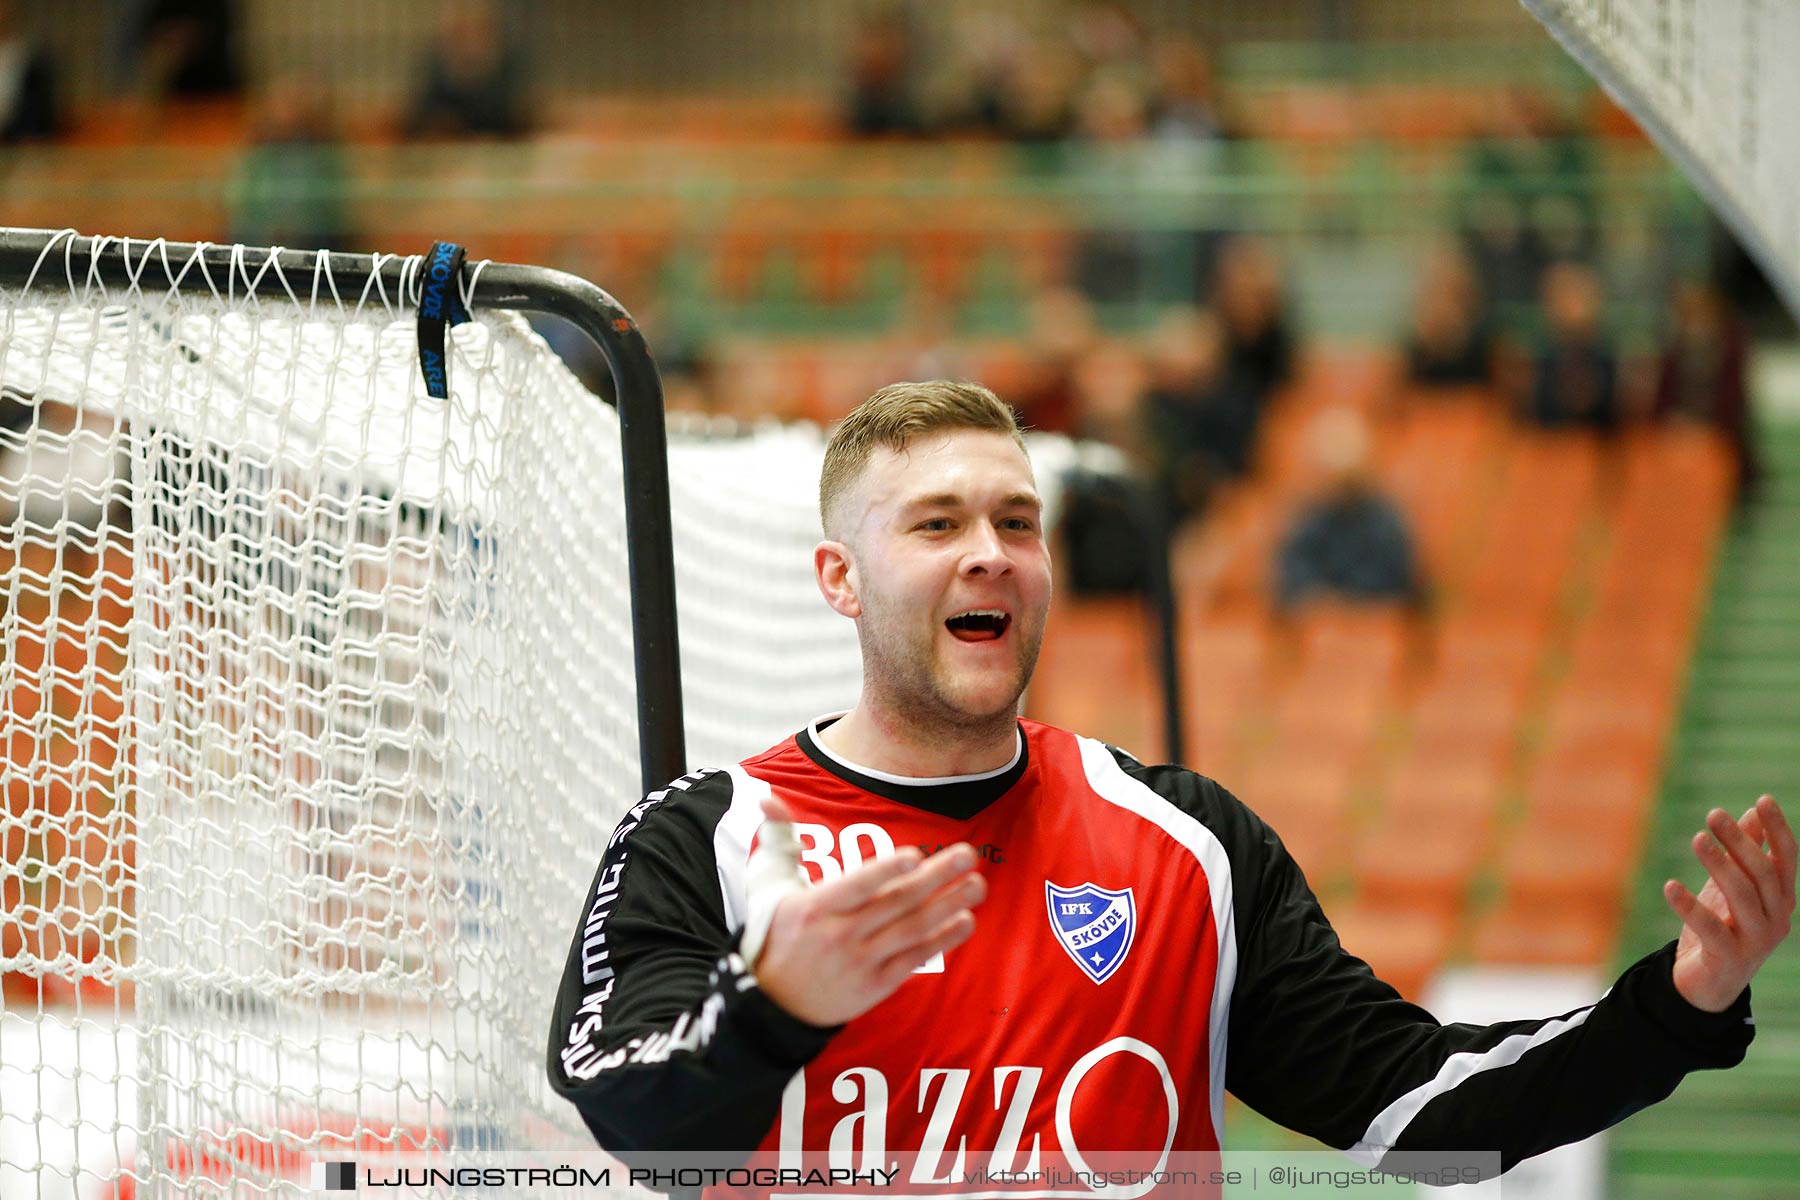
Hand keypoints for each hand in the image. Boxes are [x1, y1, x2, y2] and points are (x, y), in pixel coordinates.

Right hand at [750, 797, 985, 1026]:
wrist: (770, 1004)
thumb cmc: (773, 933)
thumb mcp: (768, 885)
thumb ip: (778, 838)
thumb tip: (767, 797)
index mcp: (815, 907)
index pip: (856, 886)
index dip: (885, 871)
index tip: (914, 855)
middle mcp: (840, 935)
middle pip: (895, 903)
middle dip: (935, 878)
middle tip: (967, 855)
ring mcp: (860, 962)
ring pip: (911, 930)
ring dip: (948, 906)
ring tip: (977, 885)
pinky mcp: (875, 985)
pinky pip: (914, 959)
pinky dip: (941, 941)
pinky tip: (965, 921)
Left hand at [1665, 795, 1795, 1012]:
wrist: (1709, 985)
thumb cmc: (1724, 928)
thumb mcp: (1734, 889)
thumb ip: (1748, 855)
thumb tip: (1752, 814)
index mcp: (1781, 900)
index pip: (1787, 859)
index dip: (1778, 829)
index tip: (1763, 799)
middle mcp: (1776, 919)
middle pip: (1762, 874)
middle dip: (1740, 841)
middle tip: (1714, 814)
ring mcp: (1756, 941)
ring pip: (1741, 896)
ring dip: (1719, 865)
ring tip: (1698, 838)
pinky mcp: (1728, 958)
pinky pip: (1711, 928)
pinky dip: (1690, 906)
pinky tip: (1670, 886)